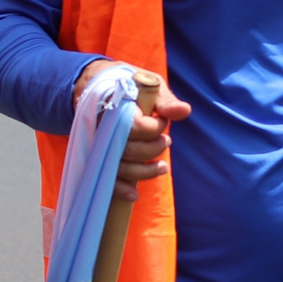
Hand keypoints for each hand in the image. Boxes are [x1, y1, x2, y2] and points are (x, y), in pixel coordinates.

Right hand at [74, 59, 192, 202]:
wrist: (98, 86)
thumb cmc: (130, 86)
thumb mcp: (150, 86)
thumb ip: (165, 101)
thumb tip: (184, 112)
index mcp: (116, 106)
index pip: (135, 126)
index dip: (154, 128)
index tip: (163, 121)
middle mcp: (103, 127)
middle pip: (128, 149)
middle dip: (152, 149)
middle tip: (166, 142)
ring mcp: (99, 143)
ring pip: (119, 166)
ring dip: (144, 172)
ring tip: (162, 168)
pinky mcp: (98, 155)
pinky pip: (105, 177)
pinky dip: (119, 189)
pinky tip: (134, 195)